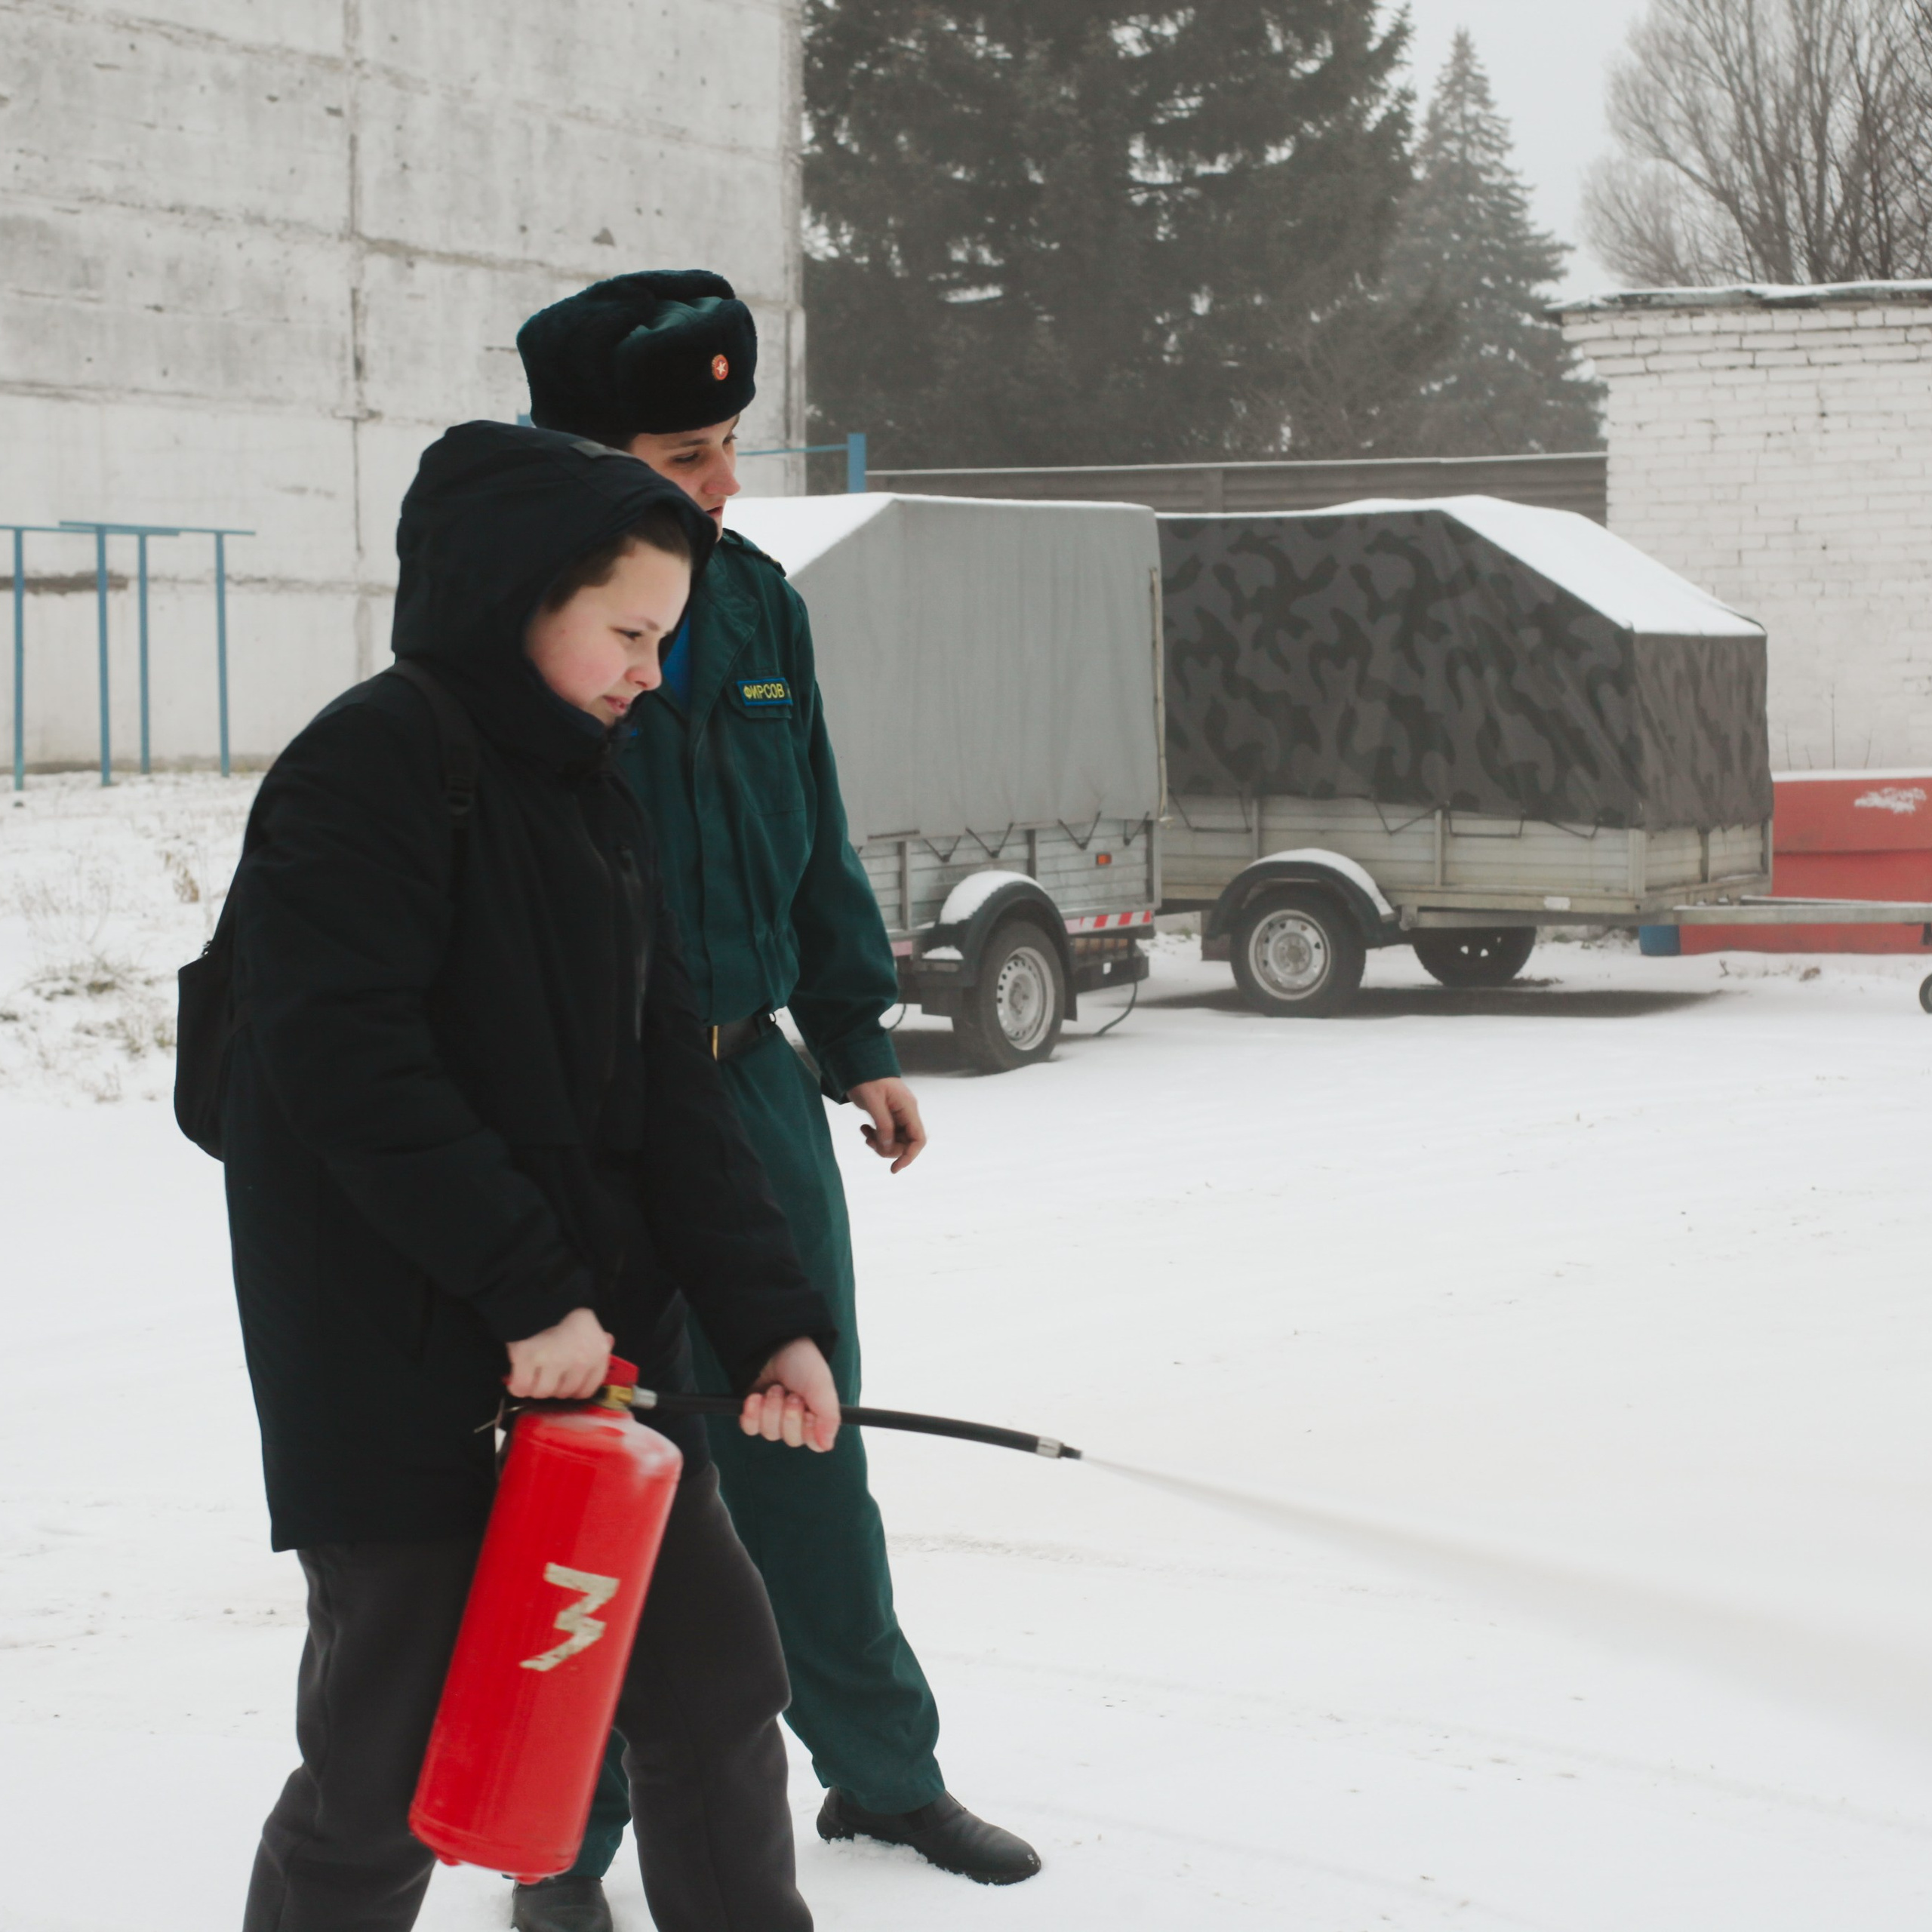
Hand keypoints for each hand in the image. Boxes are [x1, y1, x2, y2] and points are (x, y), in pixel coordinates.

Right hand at [505, 1306, 613, 1401]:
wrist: (540, 1294)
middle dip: (553, 1386)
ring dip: (534, 1386)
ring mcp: (553, 1361)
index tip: (563, 1383)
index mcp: (597, 1354)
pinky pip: (522, 1387)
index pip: (587, 1389)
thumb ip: (598, 1338)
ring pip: (542, 1392)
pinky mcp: (528, 1359)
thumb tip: (609, 1342)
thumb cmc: (566, 1311)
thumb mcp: (590, 1323)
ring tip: (531, 1373)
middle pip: (563, 1392)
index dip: (573, 1389)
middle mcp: (579, 1361)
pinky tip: (517, 1378)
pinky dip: (518, 1386)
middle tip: (545, 1374)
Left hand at [740, 1337, 840, 1451]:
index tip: (808, 1413)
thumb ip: (829, 1418)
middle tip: (791, 1394)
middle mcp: (795, 1420)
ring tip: (775, 1387)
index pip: (814, 1443)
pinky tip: (756, 1397)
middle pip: (791, 1439)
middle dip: (789, 1415)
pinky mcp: (753, 1414)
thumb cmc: (802, 1363)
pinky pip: (750, 1428)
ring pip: (770, 1433)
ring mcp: (773, 1418)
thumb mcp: (821, 1387)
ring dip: (771, 1409)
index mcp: (816, 1416)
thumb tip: (827, 1447)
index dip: (809, 1430)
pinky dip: (752, 1414)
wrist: (774, 1345)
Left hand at [849, 1076, 926, 1173]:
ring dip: (880, 1142)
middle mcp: (906, 1112)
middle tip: (870, 1141)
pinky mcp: (888, 1115)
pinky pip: (887, 1133)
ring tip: (865, 1132)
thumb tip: (888, 1148)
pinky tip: (864, 1128)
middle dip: (888, 1148)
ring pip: (895, 1140)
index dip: (909, 1156)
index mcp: (908, 1108)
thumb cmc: (866, 1079)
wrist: (858, 1064)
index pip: (918, 1139)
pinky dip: (876, 1135)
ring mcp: (898, 1114)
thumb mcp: (873, 1102)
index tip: (894, 1168)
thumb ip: (883, 1125)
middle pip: (906, 1143)